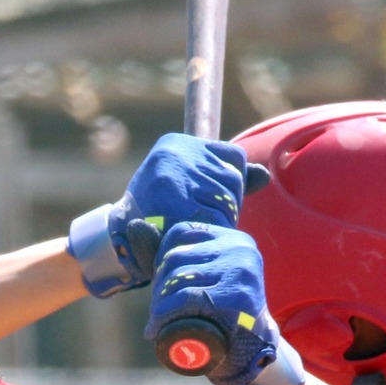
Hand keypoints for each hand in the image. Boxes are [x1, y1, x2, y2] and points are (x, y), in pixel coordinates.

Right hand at [67, 134, 271, 296]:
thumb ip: (227, 179)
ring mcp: (175, 177)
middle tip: (192, 216)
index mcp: (175, 143)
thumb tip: (265, 176)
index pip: (233, 157)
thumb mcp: (190, 187)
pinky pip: (219, 219)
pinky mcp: (177, 204)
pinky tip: (192, 234)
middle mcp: (176, 153)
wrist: (120, 241)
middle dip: (223, 205)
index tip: (202, 199)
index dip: (227, 185)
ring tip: (190, 225)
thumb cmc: (159, 215)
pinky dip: (212, 232)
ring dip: (218, 220)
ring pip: (228, 199)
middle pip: (233, 179)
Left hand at [144, 223, 303, 384]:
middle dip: (158, 286)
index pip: (181, 232)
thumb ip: (179, 252)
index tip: (159, 283)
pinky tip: (156, 328)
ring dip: (159, 305)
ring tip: (156, 321)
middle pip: (177, 257)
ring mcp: (242, 272)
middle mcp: (240, 249)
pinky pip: (190, 298)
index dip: (161, 256)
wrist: (255, 346)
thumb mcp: (207, 274)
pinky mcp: (239, 296)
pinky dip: (166, 314)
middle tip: (157, 310)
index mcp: (234, 238)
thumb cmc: (225, 308)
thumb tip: (134, 226)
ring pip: (179, 279)